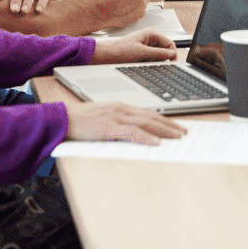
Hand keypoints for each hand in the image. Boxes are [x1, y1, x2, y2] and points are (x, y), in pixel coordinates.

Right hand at [65, 101, 186, 144]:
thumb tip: (136, 132)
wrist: (63, 118)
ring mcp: (116, 117)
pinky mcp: (109, 127)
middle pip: (151, 116)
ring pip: (146, 123)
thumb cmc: (81, 120)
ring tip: (177, 136)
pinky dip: (146, 137)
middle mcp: (121, 108)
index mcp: (121, 106)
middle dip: (170, 124)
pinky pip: (131, 132)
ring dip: (164, 130)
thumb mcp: (104, 118)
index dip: (165, 119)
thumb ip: (119, 122)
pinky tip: (156, 142)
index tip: (177, 126)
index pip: (148, 112)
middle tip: (185, 132)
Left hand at [91, 28, 177, 63]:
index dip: (172, 53)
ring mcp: (147, 47)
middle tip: (158, 66)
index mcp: (151, 34)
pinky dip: (150, 65)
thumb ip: (159, 54)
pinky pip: (152, 61)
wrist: (106, 56)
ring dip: (156, 62)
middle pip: (165, 50)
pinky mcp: (143, 54)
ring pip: (159, 57)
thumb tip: (173, 54)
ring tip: (145, 64)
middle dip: (163, 59)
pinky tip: (143, 66)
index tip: (173, 63)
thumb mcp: (142, 53)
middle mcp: (150, 39)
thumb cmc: (121, 50)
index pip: (169, 43)